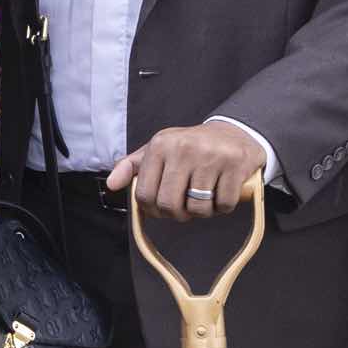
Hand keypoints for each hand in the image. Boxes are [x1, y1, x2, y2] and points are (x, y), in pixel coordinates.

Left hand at [109, 119, 266, 218]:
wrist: (236, 132)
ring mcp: (211, 156)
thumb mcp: (159, 150)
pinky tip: (222, 192)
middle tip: (185, 207)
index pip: (144, 194)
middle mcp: (183, 148)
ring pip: (197, 208)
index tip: (163, 206)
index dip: (153, 210)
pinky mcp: (235, 165)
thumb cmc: (192, 147)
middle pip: (169, 205)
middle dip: (177, 214)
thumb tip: (111, 183)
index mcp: (160, 145)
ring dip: (202, 212)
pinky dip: (223, 207)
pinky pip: (223, 205)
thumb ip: (132, 167)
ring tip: (205, 196)